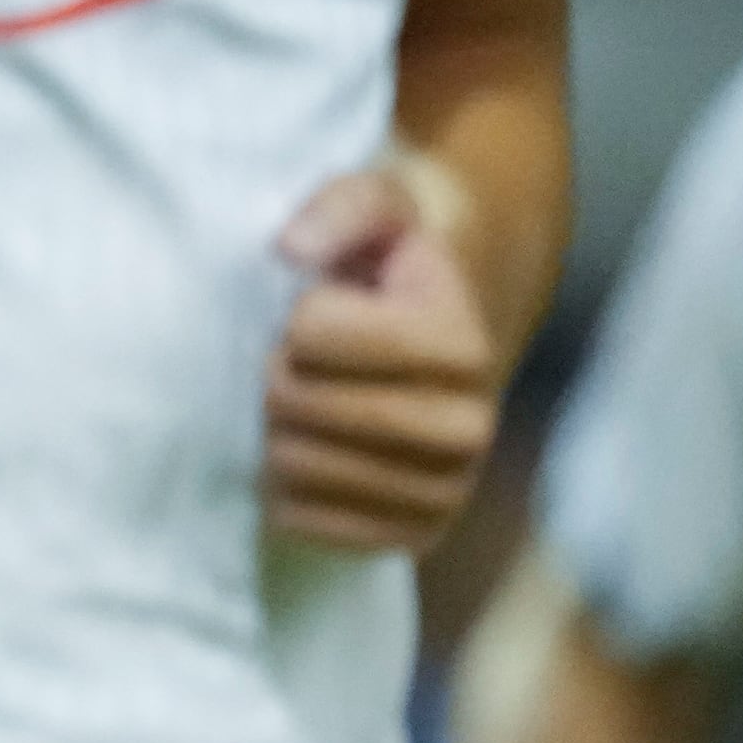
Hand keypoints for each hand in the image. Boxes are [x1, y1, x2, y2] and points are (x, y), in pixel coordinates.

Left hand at [263, 155, 503, 551]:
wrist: (447, 329)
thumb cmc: (394, 262)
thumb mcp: (377, 207)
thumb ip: (339, 209)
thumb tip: (291, 248)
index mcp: (463, 343)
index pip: (311, 333)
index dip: (297, 314)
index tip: (323, 307)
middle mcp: (469, 425)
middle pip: (299, 404)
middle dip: (274, 373)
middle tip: (295, 360)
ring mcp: (448, 489)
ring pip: (296, 467)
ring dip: (273, 430)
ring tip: (303, 403)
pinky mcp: (416, 535)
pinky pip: (307, 524)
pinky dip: (284, 490)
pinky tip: (305, 451)